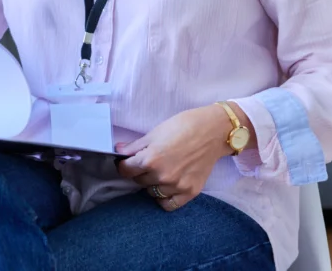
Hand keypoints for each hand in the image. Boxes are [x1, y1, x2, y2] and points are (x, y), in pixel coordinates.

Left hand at [116, 104, 243, 211]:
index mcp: (151, 159)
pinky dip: (165, 197)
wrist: (213, 131)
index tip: (127, 162)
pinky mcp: (190, 192)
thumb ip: (135, 146)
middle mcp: (162, 176)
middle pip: (139, 181)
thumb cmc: (184, 126)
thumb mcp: (155, 132)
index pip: (126, 170)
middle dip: (140, 172)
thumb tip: (118, 150)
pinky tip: (167, 187)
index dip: (124, 165)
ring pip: (152, 192)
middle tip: (149, 162)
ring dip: (153, 184)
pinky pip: (169, 205)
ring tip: (162, 171)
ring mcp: (177, 186)